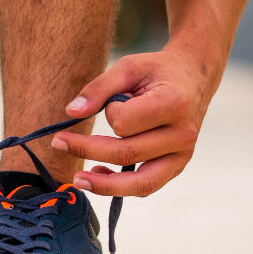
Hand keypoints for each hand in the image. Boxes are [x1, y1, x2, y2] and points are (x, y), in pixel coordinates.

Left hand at [51, 45, 220, 196]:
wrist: (194, 77)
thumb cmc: (157, 71)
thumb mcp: (129, 66)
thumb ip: (99, 88)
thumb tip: (71, 112)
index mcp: (173, 104)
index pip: (126, 123)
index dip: (108, 115)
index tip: (109, 104)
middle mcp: (183, 134)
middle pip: (127, 153)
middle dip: (87, 150)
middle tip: (58, 142)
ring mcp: (183, 155)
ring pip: (140, 183)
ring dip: (104, 185)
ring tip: (77, 180)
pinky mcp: (177, 167)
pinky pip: (147, 186)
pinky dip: (120, 187)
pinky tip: (99, 175)